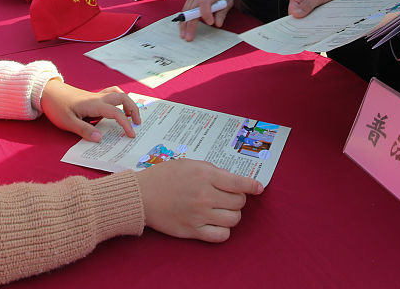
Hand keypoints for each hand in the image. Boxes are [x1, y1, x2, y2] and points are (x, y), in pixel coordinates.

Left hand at [40, 80, 140, 140]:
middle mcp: (98, 98)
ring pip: (118, 94)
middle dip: (133, 109)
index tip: (131, 135)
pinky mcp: (93, 97)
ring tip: (130, 116)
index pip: (116, 113)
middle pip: (122, 98)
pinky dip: (118, 100)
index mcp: (94, 105)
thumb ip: (84, 130)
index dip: (126, 124)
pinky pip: (110, 95)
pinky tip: (116, 110)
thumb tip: (101, 139)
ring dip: (127, 103)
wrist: (48, 92)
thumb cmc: (57, 107)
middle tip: (137, 123)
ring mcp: (96, 96)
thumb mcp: (67, 122)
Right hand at [136, 159, 262, 242]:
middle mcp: (205, 196)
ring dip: (231, 214)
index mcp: (205, 175)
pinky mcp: (192, 231)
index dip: (252, 186)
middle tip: (229, 197)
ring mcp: (199, 215)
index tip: (258, 188)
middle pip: (238, 203)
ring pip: (233, 220)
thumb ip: (213, 171)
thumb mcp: (190, 164)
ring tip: (222, 210)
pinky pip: (220, 236)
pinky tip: (217, 223)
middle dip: (237, 199)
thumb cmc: (164, 176)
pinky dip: (223, 231)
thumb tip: (233, 180)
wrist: (141, 195)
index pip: (239, 183)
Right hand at [179, 0, 232, 40]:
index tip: (210, 22)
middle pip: (191, 9)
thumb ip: (222, 13)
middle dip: (190, 25)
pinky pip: (185, 10)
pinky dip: (183, 20)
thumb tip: (217, 24)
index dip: (206, 13)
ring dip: (183, 24)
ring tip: (183, 35)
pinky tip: (182, 28)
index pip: (204, 3)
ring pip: (185, 11)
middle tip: (189, 37)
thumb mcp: (228, 2)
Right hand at [288, 0, 343, 17]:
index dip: (297, 19)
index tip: (303, 25)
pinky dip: (318, 16)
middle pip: (299, 16)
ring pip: (307, 16)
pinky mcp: (315, 7)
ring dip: (313, 18)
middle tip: (313, 21)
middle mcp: (301, 1)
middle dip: (306, 20)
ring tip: (319, 17)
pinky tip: (322, 16)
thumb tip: (296, 14)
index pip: (292, 12)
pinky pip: (314, 15)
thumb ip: (306, 5)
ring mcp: (308, 4)